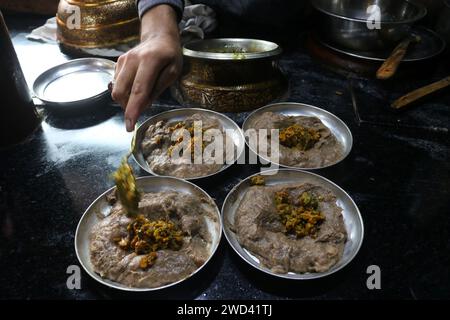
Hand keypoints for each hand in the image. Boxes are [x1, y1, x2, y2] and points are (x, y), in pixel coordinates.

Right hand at [112, 5, 181, 131]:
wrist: (159, 37)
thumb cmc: (170, 56)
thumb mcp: (173, 72)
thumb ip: (158, 89)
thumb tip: (143, 106)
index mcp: (150, 61)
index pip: (138, 91)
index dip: (133, 110)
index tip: (129, 126)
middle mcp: (132, 60)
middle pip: (121, 92)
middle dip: (127, 107)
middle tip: (139, 111)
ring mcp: (122, 60)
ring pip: (116, 89)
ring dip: (125, 100)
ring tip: (139, 99)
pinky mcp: (117, 62)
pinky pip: (116, 84)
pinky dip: (124, 92)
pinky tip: (134, 88)